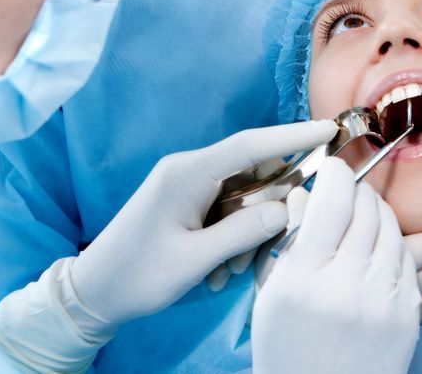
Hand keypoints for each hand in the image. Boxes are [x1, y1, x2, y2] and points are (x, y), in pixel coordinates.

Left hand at [0, 120, 337, 371]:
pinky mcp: (186, 199)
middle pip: (254, 171)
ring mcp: (187, 183)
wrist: (92, 292)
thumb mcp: (193, 260)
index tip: (328, 129)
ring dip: (249, 229)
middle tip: (265, 249)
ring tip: (230, 271)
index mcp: (188, 173)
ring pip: (244, 193)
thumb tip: (288, 208)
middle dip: (269, 208)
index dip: (293, 135)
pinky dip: (233, 235)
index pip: (250, 144)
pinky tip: (220, 269)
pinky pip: (228, 206)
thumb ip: (243, 232)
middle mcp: (189, 169)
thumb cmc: (137, 275)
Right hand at [252, 158, 420, 373]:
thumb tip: (305, 195)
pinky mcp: (407, 313)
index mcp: (305, 276)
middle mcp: (348, 283)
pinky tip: (384, 242)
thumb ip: (291, 242)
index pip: (332, 202)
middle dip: (358, 191)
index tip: (334, 168)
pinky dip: (395, 242)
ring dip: (380, 213)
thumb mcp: (273, 294)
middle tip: (350, 190)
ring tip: (366, 214)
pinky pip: (411, 258)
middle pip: (366, 210)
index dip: (337, 174)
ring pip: (392, 229)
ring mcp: (383, 299)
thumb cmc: (286, 348)